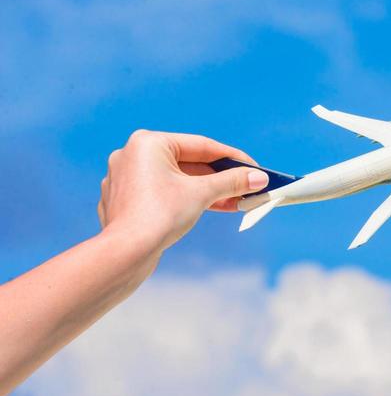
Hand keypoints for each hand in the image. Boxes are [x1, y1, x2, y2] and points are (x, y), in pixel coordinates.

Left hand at [97, 130, 268, 257]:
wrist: (126, 253)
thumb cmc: (160, 216)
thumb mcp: (203, 194)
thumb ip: (232, 182)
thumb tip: (259, 178)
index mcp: (148, 143)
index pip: (201, 146)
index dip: (233, 158)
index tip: (255, 169)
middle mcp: (132, 154)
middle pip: (189, 163)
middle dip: (221, 179)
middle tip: (248, 187)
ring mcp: (126, 177)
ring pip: (177, 179)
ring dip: (208, 191)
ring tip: (236, 202)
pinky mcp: (126, 198)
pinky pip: (163, 192)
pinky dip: (187, 199)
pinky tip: (211, 208)